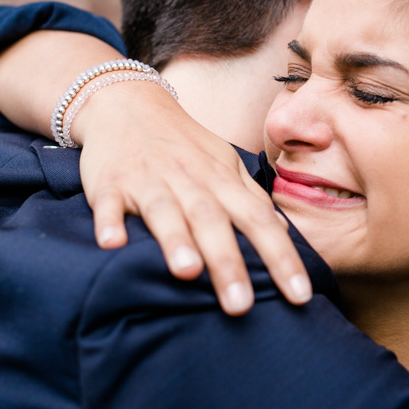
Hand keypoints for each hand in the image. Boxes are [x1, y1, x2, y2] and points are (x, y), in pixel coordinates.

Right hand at [74, 82, 312, 314]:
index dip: (282, 257)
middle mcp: (189, 179)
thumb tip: (284, 234)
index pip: (260, 220)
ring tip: (187, 272)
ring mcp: (148, 180)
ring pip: (165, 210)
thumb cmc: (184, 144)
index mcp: (222, 180)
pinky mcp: (109, 182)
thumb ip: (251, 199)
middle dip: (228, 263)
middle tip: (242, 307)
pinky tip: (111, 243)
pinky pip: (107, 203)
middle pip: (213, 221)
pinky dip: (108, 221)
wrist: (128, 102)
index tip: (300, 296)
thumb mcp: (224, 164)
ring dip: (175, 239)